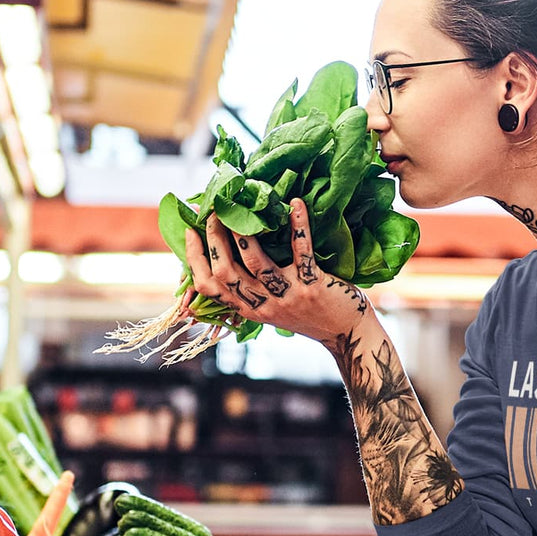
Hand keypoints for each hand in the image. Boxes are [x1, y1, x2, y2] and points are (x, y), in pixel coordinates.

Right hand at [184, 199, 374, 344]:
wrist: (346, 331)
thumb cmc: (307, 312)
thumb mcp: (271, 308)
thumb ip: (250, 289)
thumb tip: (226, 255)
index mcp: (248, 309)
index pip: (209, 287)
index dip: (195, 259)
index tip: (191, 231)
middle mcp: (263, 305)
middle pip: (225, 273)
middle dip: (214, 239)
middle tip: (214, 211)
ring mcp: (287, 296)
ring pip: (256, 263)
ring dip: (243, 233)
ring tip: (240, 208)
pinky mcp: (312, 286)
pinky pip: (300, 251)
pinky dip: (297, 225)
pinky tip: (295, 204)